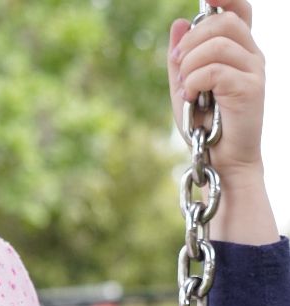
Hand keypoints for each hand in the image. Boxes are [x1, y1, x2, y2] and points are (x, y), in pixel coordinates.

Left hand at [168, 1, 263, 177]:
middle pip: (223, 21)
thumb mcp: (185, 88)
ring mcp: (254, 70)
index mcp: (238, 51)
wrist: (222, 163)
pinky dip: (194, 82)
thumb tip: (179, 23)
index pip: (239, 9)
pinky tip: (191, 98)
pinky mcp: (251, 89)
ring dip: (191, 64)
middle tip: (178, 66)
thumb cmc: (205, 128)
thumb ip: (181, 58)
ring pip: (219, 43)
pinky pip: (216, 70)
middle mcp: (251, 55)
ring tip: (184, 89)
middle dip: (192, 40)